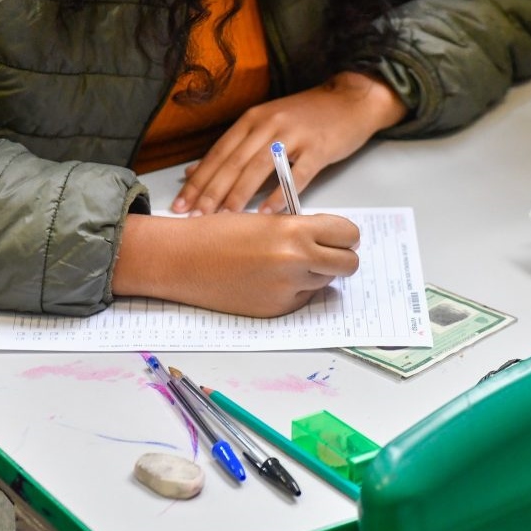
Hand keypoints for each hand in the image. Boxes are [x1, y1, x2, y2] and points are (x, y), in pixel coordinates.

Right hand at [111, 212, 359, 316]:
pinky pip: (302, 298)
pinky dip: (294, 290)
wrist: (182, 260)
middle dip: (340, 257)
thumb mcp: (266, 221)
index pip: (348, 234)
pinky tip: (268, 280)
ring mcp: (287, 290)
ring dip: (316, 274)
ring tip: (286, 264)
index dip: (344, 235)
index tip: (336, 235)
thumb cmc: (218, 234)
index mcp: (294, 231)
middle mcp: (296, 262)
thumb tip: (329, 239)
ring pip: (326, 282)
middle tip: (324, 252)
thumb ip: (300, 229)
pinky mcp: (276, 310)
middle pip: (348, 264)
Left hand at [171, 71, 406, 215]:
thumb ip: (232, 147)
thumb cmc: (306, 116)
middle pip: (234, 162)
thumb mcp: (264, 124)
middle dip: (211, 192)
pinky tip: (266, 212)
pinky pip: (296, 175)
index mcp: (252, 119)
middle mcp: (269, 124)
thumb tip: (194, 170)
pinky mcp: (319, 148)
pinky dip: (280, 195)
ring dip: (239, 194)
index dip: (198, 180)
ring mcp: (294, 135)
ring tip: (223, 217)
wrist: (350, 99)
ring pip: (259, 168)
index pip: (218, 153)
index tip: (181, 204)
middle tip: (195, 217)